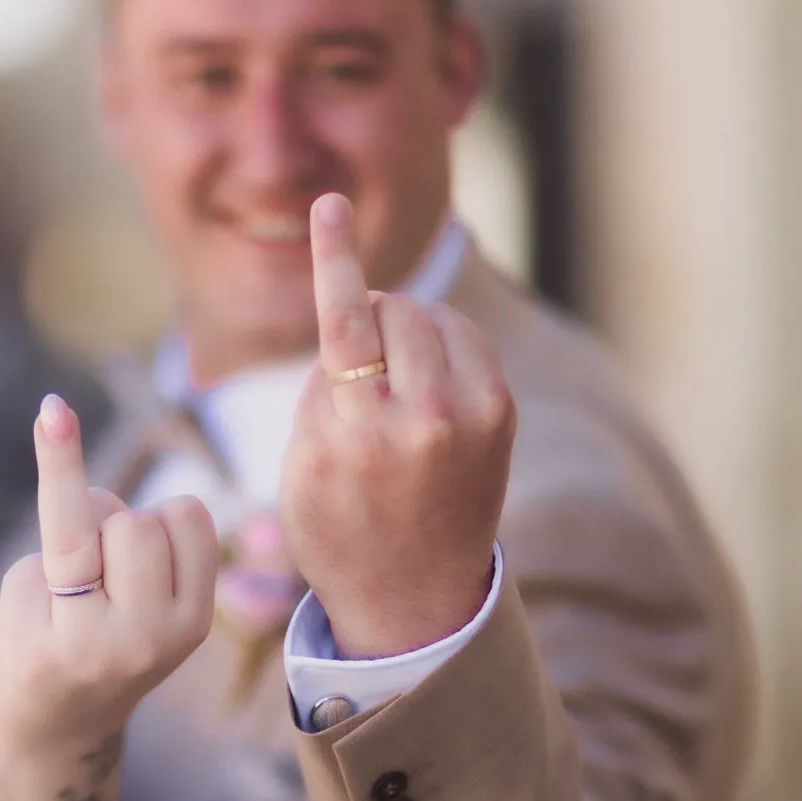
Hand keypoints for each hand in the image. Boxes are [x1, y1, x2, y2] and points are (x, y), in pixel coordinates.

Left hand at [0, 395, 218, 749]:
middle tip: (96, 580)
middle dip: (109, 522)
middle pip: (134, 518)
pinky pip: (29, 564)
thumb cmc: (101, 644)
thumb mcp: (152, 604)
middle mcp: (151, 636)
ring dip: (69, 532)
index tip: (143, 557)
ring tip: (65, 589)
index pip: (187, 514)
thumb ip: (139, 533)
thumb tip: (52, 416)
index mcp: (193, 621)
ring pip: (86, 521)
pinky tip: (31, 627)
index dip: (157, 516)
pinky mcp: (34, 645)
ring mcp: (91, 643)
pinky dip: (25, 580)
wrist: (48, 736)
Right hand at [279, 193, 514, 659]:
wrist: (414, 595)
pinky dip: (438, 343)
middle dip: (368, 318)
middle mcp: (417, 423)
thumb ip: (321, 389)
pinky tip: (426, 382)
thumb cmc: (339, 526)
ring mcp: (468, 417)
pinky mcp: (501, 413)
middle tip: (358, 366)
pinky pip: (463, 337)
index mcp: (352, 438)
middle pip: (391, 309)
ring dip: (401, 328)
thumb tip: (360, 313)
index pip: (344, 324)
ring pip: (429, 316)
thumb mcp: (300, 468)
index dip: (334, 257)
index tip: (329, 205)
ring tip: (389, 379)